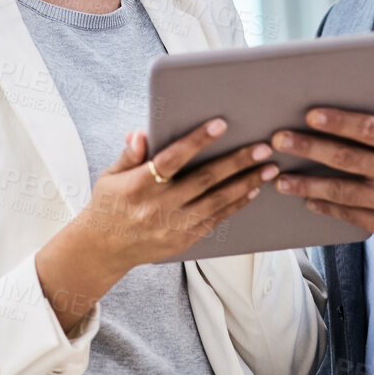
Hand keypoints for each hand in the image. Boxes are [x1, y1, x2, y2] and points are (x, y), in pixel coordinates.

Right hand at [81, 120, 279, 270]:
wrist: (104, 249)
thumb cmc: (109, 204)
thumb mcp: (111, 176)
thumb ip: (130, 154)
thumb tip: (141, 133)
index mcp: (138, 185)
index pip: (171, 159)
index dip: (196, 141)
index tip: (220, 125)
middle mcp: (158, 206)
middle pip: (204, 180)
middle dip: (237, 162)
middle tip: (263, 148)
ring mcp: (173, 226)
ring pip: (216, 201)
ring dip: (246, 184)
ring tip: (268, 168)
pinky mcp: (183, 240)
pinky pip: (215, 220)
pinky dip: (235, 205)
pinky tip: (252, 191)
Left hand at [272, 96, 373, 245]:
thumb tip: (370, 89)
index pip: (370, 129)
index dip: (339, 122)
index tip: (311, 114)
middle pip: (348, 159)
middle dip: (310, 148)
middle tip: (279, 140)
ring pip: (342, 191)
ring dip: (307, 183)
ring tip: (280, 177)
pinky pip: (350, 215)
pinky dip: (326, 206)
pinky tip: (306, 197)